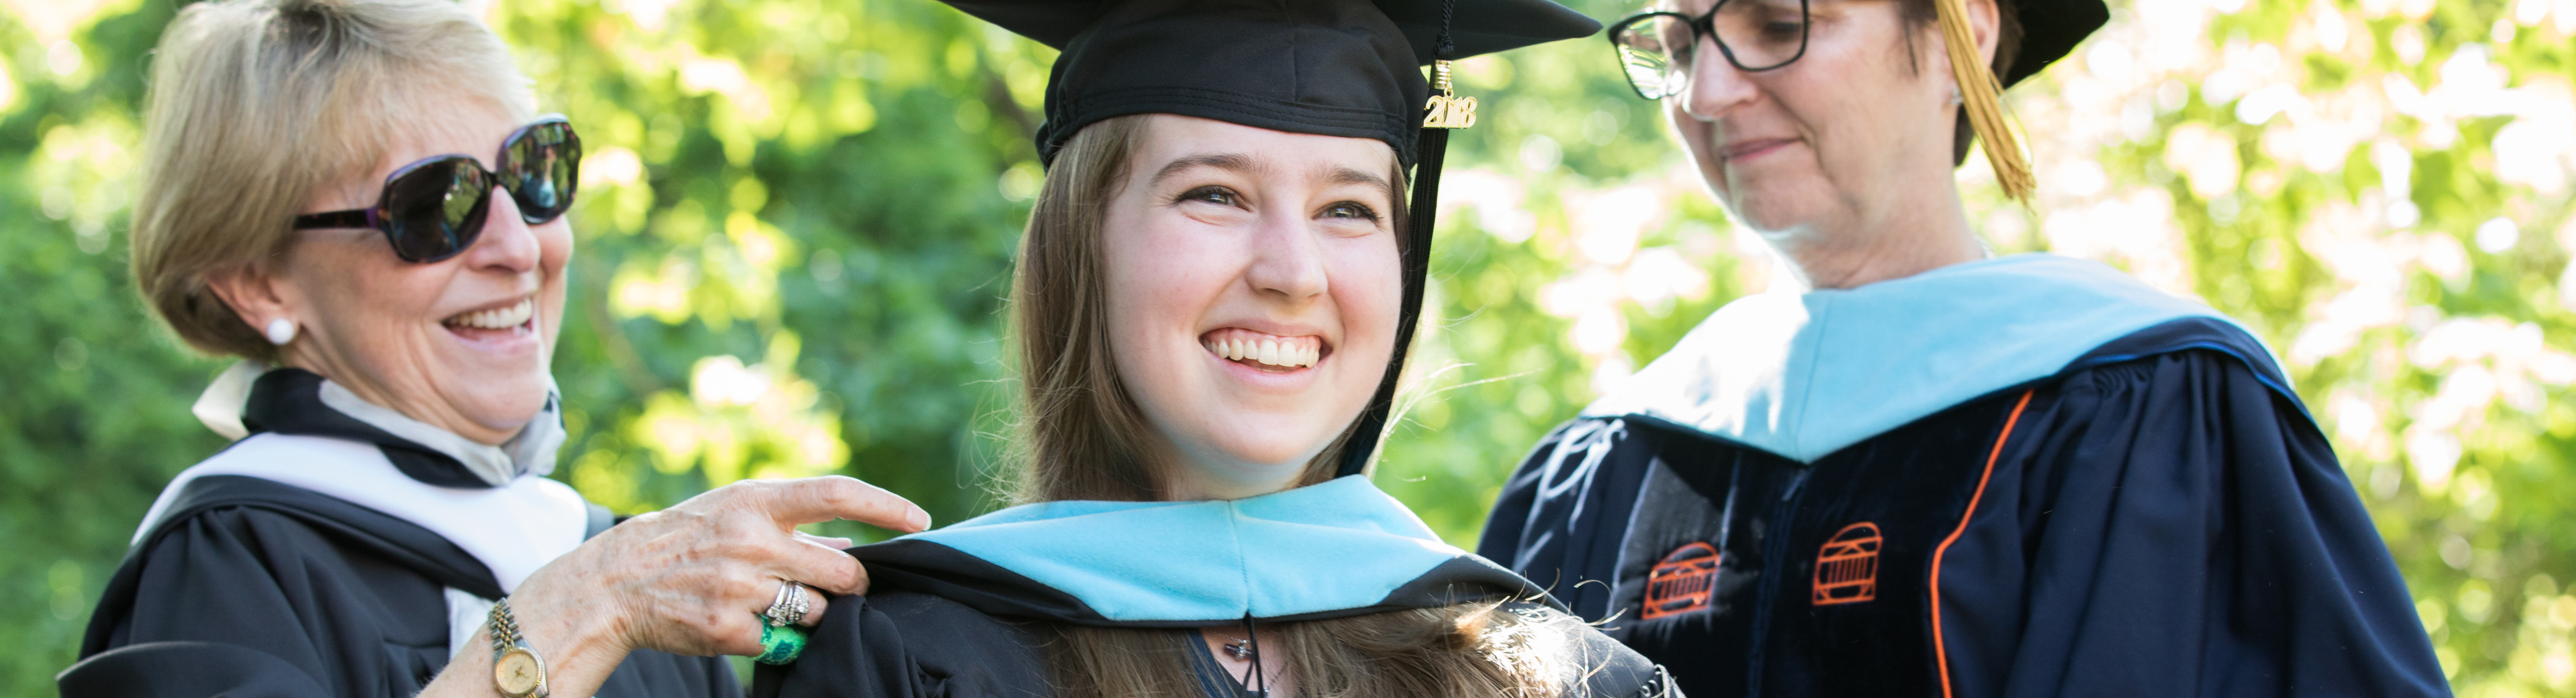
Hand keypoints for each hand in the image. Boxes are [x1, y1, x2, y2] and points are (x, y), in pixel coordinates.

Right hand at [425, 476, 926, 697]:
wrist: (614, 583)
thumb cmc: (683, 541)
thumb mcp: (732, 514)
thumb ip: (792, 528)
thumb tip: (850, 549)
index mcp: (755, 501)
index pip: (838, 494)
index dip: (886, 507)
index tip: (921, 520)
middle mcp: (751, 540)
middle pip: (840, 573)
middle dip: (851, 587)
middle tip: (840, 590)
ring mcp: (740, 587)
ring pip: (814, 612)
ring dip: (806, 615)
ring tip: (766, 602)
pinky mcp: (729, 629)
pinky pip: (778, 641)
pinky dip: (769, 638)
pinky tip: (736, 622)